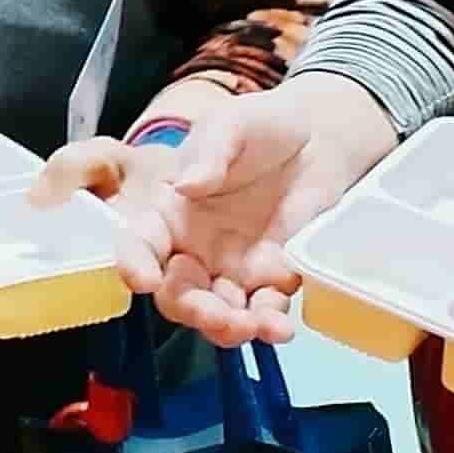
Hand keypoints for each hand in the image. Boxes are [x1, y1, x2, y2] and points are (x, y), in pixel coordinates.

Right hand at [39, 78, 395, 345]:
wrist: (319, 140)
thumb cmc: (261, 126)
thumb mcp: (231, 124)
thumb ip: (210, 151)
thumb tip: (186, 184)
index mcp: (169, 212)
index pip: (140, 244)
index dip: (134, 264)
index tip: (143, 280)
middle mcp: (193, 248)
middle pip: (177, 292)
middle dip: (191, 309)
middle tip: (214, 314)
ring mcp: (232, 269)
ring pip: (217, 312)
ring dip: (228, 328)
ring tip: (251, 327)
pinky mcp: (272, 280)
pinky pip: (263, 310)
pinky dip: (269, 324)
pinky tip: (280, 326)